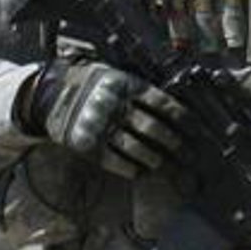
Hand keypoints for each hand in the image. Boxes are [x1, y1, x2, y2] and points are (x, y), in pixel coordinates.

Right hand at [31, 59, 191, 178]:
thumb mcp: (119, 78)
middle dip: (176, 144)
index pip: (163, 104)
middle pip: (154, 128)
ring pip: (138, 149)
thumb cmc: (97, 87)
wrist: (52, 94)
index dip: (184, 120)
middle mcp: (112, 103)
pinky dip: (133, 169)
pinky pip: (116, 162)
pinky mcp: (86, 143)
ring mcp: (98, 124)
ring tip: (166, 165)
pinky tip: (142, 171)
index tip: (198, 131)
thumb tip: (184, 115)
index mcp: (125, 84)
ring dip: (157, 160)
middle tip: (188, 154)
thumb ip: (146, 93)